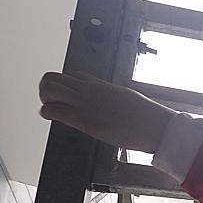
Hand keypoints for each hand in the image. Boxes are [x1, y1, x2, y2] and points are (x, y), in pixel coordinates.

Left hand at [39, 71, 175, 153]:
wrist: (156, 127)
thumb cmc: (148, 117)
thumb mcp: (127, 99)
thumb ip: (113, 98)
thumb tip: (111, 102)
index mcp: (101, 86)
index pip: (73, 75)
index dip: (64, 83)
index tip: (64, 93)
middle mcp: (91, 92)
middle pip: (56, 78)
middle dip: (47, 88)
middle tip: (49, 99)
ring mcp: (87, 105)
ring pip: (50, 90)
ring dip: (45, 98)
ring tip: (49, 106)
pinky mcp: (86, 121)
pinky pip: (56, 110)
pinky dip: (47, 112)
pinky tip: (48, 115)